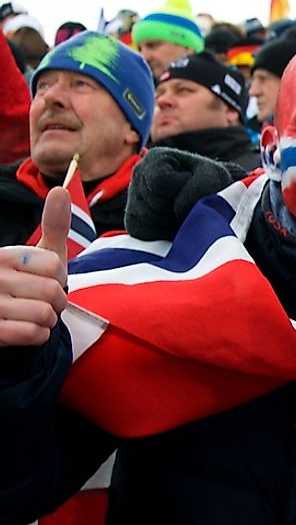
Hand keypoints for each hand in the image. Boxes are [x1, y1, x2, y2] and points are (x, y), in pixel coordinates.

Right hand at [0, 186, 69, 346]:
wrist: (2, 317)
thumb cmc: (26, 281)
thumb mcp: (38, 252)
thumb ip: (54, 224)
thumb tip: (61, 189)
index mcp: (3, 255)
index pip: (55, 266)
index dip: (60, 277)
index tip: (46, 279)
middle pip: (53, 292)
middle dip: (57, 301)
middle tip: (41, 300)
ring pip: (45, 315)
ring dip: (48, 320)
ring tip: (34, 314)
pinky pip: (34, 335)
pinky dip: (39, 335)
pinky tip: (27, 329)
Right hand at [125, 147, 244, 240]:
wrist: (214, 203)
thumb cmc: (214, 185)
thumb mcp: (215, 177)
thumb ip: (200, 187)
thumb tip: (178, 211)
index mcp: (155, 158)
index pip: (159, 182)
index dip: (182, 189)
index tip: (195, 186)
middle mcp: (138, 175)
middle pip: (152, 203)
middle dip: (178, 208)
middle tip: (192, 203)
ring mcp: (133, 199)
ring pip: (147, 220)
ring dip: (172, 222)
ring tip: (186, 213)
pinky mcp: (135, 222)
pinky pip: (144, 234)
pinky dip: (164, 234)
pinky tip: (177, 225)